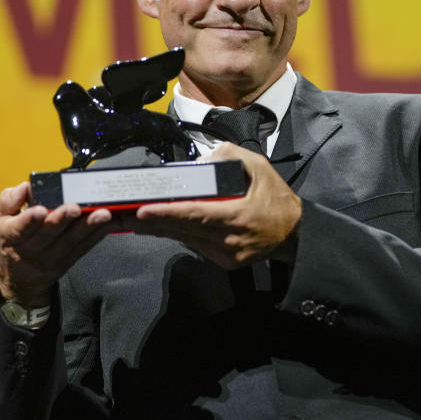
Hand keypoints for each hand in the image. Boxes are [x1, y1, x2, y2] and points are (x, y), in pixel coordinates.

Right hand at [0, 182, 121, 306]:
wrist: (16, 279)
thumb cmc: (8, 241)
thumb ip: (10, 201)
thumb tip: (26, 187)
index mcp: (9, 237)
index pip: (19, 229)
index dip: (29, 220)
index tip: (41, 210)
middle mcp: (31, 250)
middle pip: (49, 234)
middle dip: (64, 219)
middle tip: (76, 207)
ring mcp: (51, 259)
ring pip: (72, 241)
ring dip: (89, 226)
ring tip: (103, 214)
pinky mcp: (68, 262)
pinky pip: (85, 246)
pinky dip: (99, 234)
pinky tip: (112, 222)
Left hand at [134, 143, 301, 268]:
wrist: (295, 234)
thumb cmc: (276, 198)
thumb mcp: (260, 167)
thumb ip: (231, 156)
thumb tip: (202, 159)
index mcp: (239, 216)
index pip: (196, 214)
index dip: (168, 213)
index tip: (144, 210)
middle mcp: (230, 240)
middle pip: (184, 230)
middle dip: (153, 222)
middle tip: (125, 214)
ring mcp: (227, 255)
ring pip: (186, 240)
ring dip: (161, 230)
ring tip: (136, 220)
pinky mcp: (226, 263)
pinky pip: (196, 246)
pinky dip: (180, 235)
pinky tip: (164, 226)